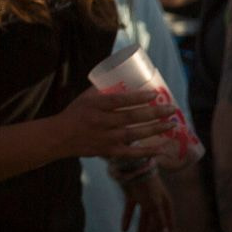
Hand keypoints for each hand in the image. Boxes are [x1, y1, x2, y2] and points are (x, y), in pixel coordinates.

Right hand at [53, 87, 175, 159]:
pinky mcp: (108, 151)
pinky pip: (130, 153)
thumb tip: (124, 78)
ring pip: (134, 134)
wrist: (59, 137)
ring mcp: (105, 138)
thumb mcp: (85, 97)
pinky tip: (161, 149)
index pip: (119, 100)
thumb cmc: (75, 113)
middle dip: (154, 113)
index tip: (154, 94)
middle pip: (131, 118)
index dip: (137, 98)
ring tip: (172, 124)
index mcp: (95, 106)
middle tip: (172, 108)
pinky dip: (147, 152)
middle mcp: (101, 122)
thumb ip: (104, 89)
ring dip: (155, 129)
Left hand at [119, 168, 172, 231]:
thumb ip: (160, 220)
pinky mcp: (133, 194)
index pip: (166, 230)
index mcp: (166, 206)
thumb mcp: (155, 204)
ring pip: (143, 221)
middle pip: (154, 228)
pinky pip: (131, 210)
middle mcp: (157, 203)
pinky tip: (123, 230)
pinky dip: (127, 220)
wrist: (132, 163)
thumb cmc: (146, 184)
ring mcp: (145, 199)